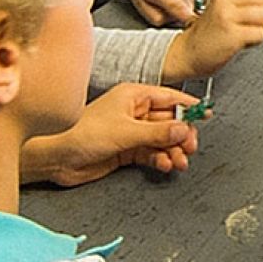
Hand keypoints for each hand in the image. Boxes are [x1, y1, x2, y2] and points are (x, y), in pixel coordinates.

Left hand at [23, 83, 199, 186]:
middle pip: (169, 121)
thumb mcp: (125, 131)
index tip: (206, 114)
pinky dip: (160, 159)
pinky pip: (152, 153)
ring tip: (179, 162)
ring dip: (173, 151)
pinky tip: (164, 165)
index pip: (169, 97)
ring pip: (162, 140)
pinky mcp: (126, 150)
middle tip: (190, 147)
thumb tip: (184, 129)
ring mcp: (130, 132)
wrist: (56, 157)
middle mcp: (133, 112)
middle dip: (182, 135)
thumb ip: (158, 132)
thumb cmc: (81, 134)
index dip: (188, 106)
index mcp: (133, 96)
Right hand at [165, 0, 262, 80]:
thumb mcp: (225, 9)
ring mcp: (228, 17)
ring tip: (254, 34)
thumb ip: (249, 3)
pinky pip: (260, 34)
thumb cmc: (209, 34)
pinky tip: (246, 42)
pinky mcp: (231, 34)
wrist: (188, 52)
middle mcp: (227, 1)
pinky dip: (258, 40)